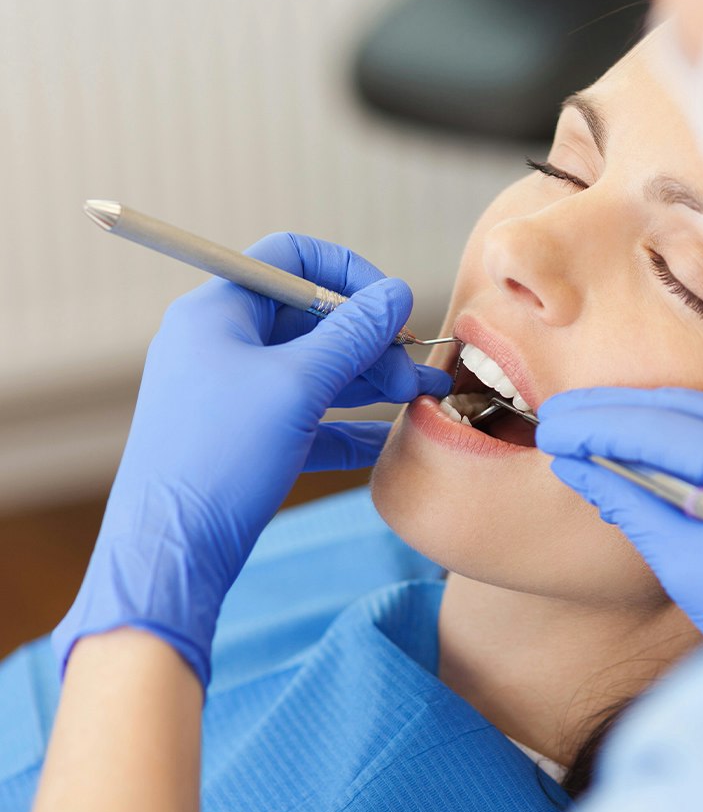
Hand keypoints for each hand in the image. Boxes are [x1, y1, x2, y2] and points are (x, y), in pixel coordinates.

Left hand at [53, 233, 449, 685]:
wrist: (173, 552)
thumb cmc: (222, 457)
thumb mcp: (297, 386)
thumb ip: (353, 335)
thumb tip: (398, 293)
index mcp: (218, 313)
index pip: (289, 258)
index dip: (347, 273)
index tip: (391, 305)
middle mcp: (223, 345)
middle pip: (310, 318)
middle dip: (369, 340)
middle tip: (413, 369)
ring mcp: (234, 394)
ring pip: (314, 369)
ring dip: (368, 380)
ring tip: (420, 396)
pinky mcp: (247, 439)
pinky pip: (306, 417)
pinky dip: (346, 424)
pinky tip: (385, 440)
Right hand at [536, 387, 702, 648]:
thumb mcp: (684, 565)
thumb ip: (628, 502)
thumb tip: (572, 462)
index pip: (671, 432)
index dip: (600, 426)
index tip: (550, 429)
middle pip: (691, 409)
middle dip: (616, 412)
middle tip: (556, 415)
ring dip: (644, 419)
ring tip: (583, 423)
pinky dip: (680, 435)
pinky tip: (634, 441)